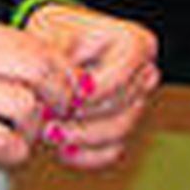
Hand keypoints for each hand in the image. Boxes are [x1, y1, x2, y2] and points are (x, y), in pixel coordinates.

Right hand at [0, 15, 77, 170]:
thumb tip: (32, 72)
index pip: (31, 41)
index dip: (57, 67)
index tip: (64, 86)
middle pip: (38, 66)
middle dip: (59, 93)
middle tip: (58, 112)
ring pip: (24, 105)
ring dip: (33, 129)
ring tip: (23, 139)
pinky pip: (0, 140)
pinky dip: (13, 153)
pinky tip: (6, 155)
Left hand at [22, 1, 159, 171]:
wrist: (46, 51)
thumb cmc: (51, 36)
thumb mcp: (52, 34)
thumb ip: (62, 59)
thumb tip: (74, 93)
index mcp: (136, 43)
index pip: (122, 78)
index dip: (93, 93)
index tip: (65, 98)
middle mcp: (144, 73)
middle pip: (123, 108)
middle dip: (83, 116)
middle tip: (48, 118)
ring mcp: (136, 103)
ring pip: (120, 132)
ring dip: (82, 137)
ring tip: (50, 132)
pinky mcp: (122, 128)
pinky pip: (112, 152)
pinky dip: (86, 154)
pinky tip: (62, 150)